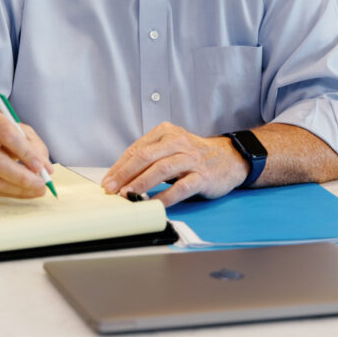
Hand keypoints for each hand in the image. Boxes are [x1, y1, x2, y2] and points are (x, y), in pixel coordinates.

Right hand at [0, 106, 53, 198]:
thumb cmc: (1, 132)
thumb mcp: (20, 129)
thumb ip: (35, 146)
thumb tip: (47, 169)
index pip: (6, 134)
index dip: (24, 152)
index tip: (39, 166)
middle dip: (22, 177)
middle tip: (41, 184)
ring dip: (18, 189)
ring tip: (36, 190)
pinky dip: (10, 193)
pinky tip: (23, 191)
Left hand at [101, 122, 247, 206]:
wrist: (230, 158)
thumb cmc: (194, 155)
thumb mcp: (171, 147)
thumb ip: (150, 157)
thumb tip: (121, 176)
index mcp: (166, 132)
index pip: (137, 149)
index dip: (120, 166)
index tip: (108, 181)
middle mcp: (178, 142)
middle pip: (146, 156)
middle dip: (125, 173)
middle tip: (111, 189)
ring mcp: (191, 158)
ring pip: (162, 169)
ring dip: (142, 183)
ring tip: (128, 195)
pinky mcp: (203, 176)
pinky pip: (181, 187)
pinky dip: (166, 196)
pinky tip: (154, 204)